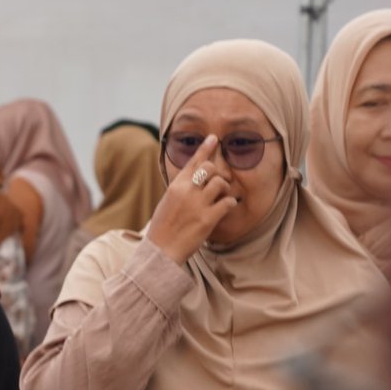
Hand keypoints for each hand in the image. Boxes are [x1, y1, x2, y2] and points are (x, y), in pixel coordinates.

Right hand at [145, 135, 241, 265]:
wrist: (160, 251)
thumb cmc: (162, 228)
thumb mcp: (166, 203)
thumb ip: (179, 189)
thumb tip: (192, 179)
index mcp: (175, 187)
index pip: (193, 162)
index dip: (205, 148)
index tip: (214, 138)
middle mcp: (187, 192)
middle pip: (210, 169)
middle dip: (217, 175)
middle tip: (216, 185)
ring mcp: (198, 205)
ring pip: (221, 183)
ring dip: (224, 189)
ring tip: (220, 198)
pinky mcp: (208, 219)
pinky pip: (228, 202)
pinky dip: (229, 204)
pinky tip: (225, 209)